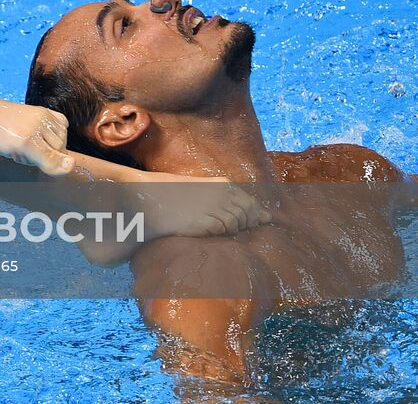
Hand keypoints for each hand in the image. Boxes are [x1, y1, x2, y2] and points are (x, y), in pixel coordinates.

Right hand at [128, 172, 271, 236]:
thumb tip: (267, 217)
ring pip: (238, 223)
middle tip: (230, 228)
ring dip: (231, 229)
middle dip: (245, 224)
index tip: (247, 222)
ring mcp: (215, 208)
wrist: (151, 200)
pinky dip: (221, 233)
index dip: (252, 214)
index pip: (250, 202)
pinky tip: (208, 231)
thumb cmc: (175, 196)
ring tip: (213, 227)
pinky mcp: (207, 222)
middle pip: (247, 214)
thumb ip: (233, 202)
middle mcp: (222, 194)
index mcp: (223, 184)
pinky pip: (224, 230)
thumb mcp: (205, 193)